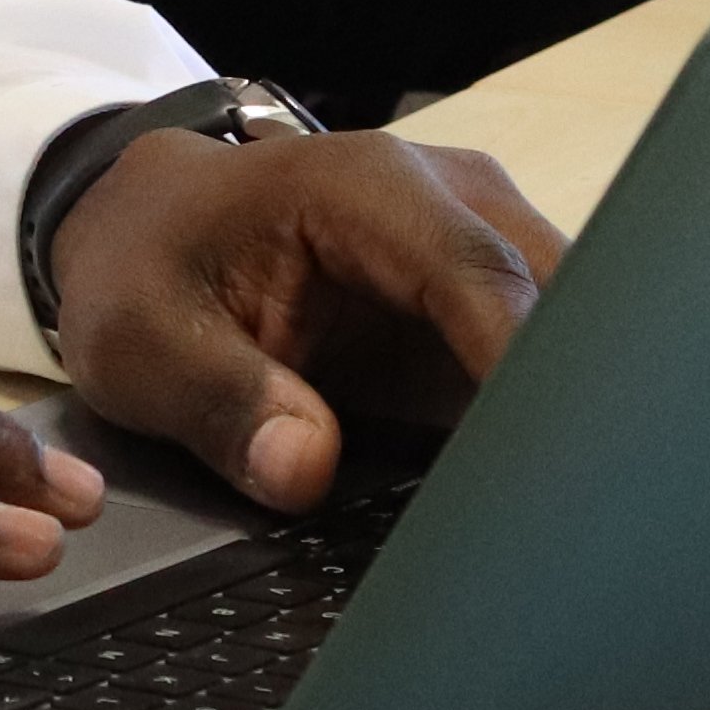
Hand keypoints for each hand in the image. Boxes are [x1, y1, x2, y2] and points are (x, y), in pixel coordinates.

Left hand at [44, 129, 564, 510]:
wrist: (141, 228)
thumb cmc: (142, 265)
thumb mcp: (138, 339)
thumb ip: (221, 401)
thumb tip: (306, 469)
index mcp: (368, 189)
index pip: (481, 277)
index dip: (523, 372)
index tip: (544, 470)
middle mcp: (450, 201)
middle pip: (562, 302)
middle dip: (570, 405)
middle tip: (562, 518)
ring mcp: (478, 249)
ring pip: (571, 337)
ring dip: (564, 421)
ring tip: (554, 520)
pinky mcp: (482, 307)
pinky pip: (541, 366)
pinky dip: (539, 430)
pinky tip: (527, 501)